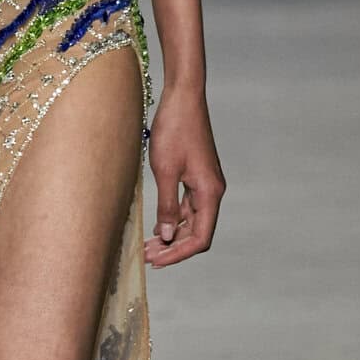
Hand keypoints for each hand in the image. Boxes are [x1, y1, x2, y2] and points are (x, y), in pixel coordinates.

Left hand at [144, 83, 224, 266]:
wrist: (182, 97)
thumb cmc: (173, 130)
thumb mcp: (165, 171)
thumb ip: (167, 207)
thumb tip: (167, 237)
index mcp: (210, 192)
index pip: (200, 237)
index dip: (179, 254)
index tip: (157, 262)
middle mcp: (212, 191)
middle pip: (197, 232)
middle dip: (173, 248)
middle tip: (147, 258)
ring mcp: (205, 183)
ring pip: (192, 220)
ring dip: (172, 235)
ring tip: (148, 247)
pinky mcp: (197, 176)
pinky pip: (188, 206)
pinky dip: (173, 219)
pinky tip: (157, 227)